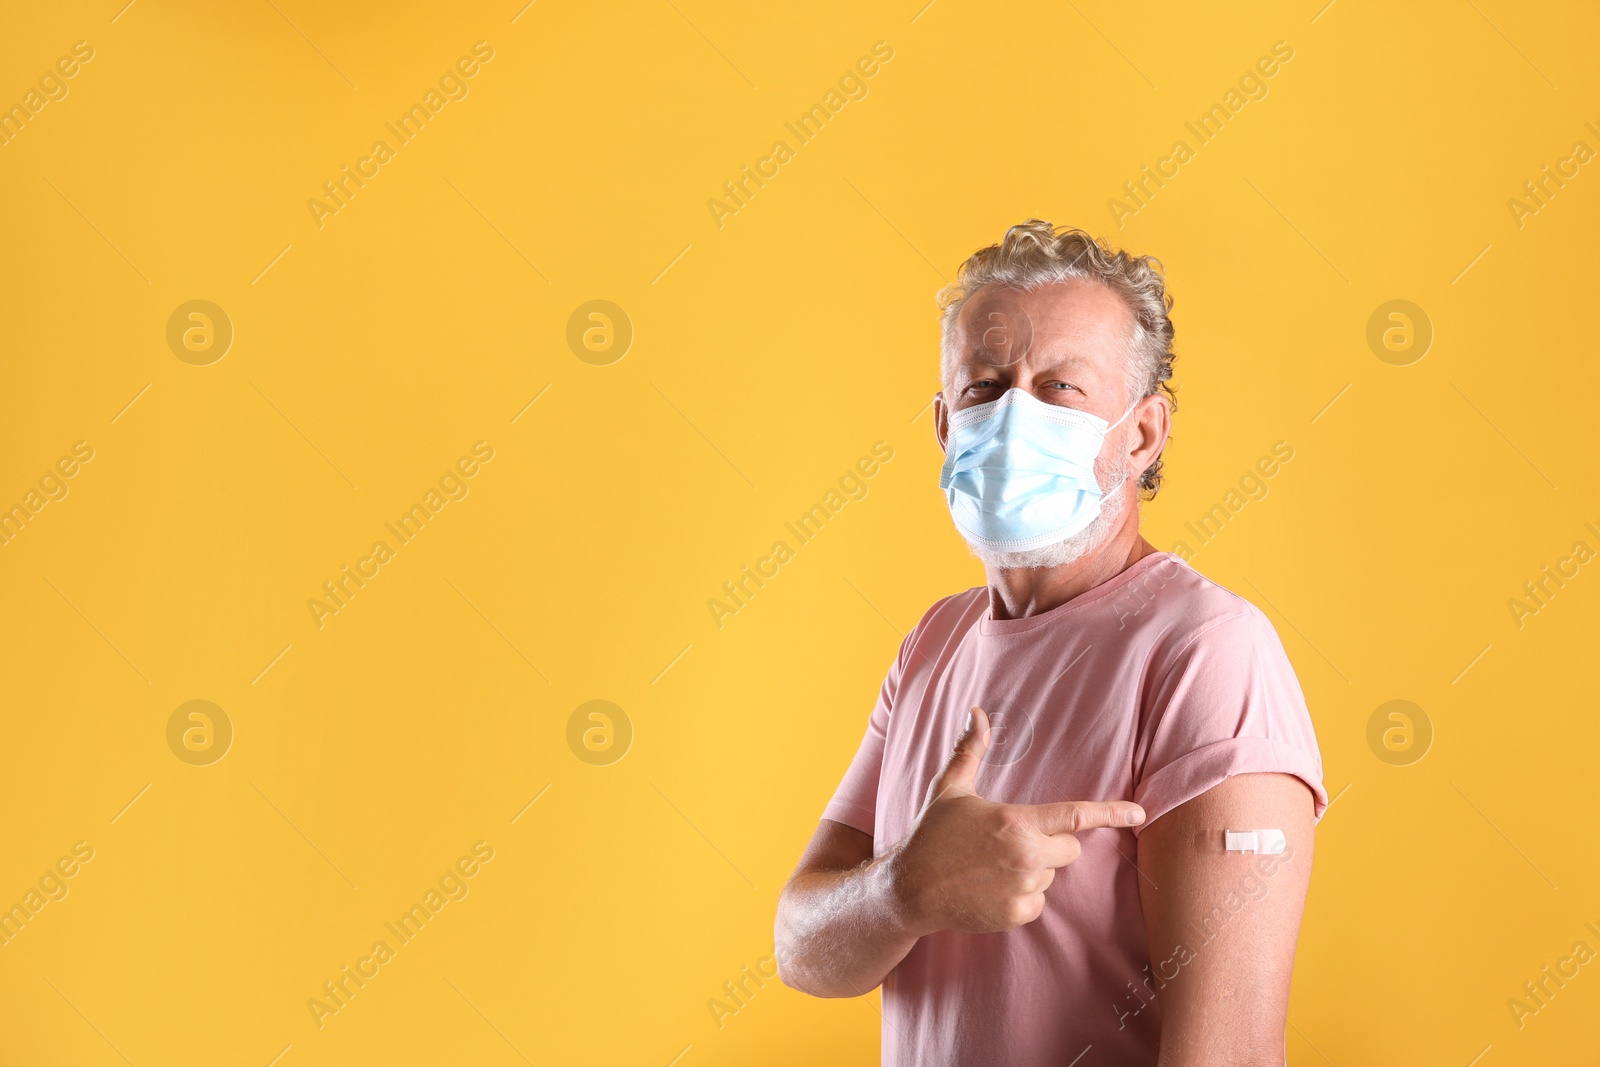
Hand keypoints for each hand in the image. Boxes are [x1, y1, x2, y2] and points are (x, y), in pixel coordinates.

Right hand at [888, 706, 1144, 934]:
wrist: (908, 889)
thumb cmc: (931, 834)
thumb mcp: (950, 788)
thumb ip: (971, 750)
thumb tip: (977, 712)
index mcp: (1016, 822)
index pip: (1076, 816)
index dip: (1111, 813)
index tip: (1140, 812)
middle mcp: (1026, 856)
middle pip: (1069, 848)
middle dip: (1051, 842)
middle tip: (1011, 840)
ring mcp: (1023, 889)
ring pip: (1051, 874)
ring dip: (1032, 869)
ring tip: (992, 866)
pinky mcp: (1016, 915)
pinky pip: (1037, 902)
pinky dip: (1022, 896)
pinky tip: (992, 887)